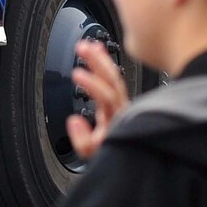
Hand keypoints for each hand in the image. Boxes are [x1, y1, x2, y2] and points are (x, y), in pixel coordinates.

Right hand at [67, 39, 128, 162]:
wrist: (132, 161)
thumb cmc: (114, 157)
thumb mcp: (94, 156)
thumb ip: (83, 141)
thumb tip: (74, 120)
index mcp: (117, 120)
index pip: (106, 97)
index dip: (92, 85)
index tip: (76, 74)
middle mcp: (122, 110)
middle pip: (112, 81)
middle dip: (97, 62)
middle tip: (82, 47)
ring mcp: (122, 104)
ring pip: (115, 78)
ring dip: (102, 60)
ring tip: (89, 45)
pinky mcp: (120, 103)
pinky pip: (115, 80)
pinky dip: (106, 65)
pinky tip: (99, 54)